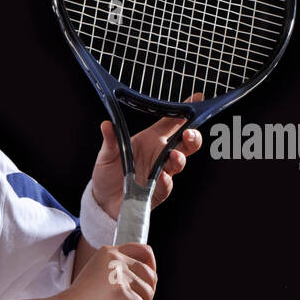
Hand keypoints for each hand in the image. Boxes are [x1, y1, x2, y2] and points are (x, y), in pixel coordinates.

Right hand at [53, 242, 156, 299]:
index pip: (143, 250)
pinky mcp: (120, 293)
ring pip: (147, 293)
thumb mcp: (95, 275)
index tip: (149, 279)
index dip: (152, 265)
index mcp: (108, 252)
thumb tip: (138, 282)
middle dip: (149, 293)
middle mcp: (115, 259)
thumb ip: (112, 272)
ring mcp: (118, 276)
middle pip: (150, 275)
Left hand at [90, 93, 204, 219]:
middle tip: (189, 133)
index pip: (172, 122)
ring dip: (179, 158)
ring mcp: (160, 173)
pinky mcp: (156, 192)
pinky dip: (165, 182)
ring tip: (174, 155)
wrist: (103, 201)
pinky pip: (165, 186)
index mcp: (151, 140)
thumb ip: (110, 141)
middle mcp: (159, 155)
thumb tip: (106, 125)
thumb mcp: (107, 155)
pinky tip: (163, 178)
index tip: (197, 98)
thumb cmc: (108, 174)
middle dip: (192, 137)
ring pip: (179, 163)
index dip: (184, 111)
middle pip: (185, 143)